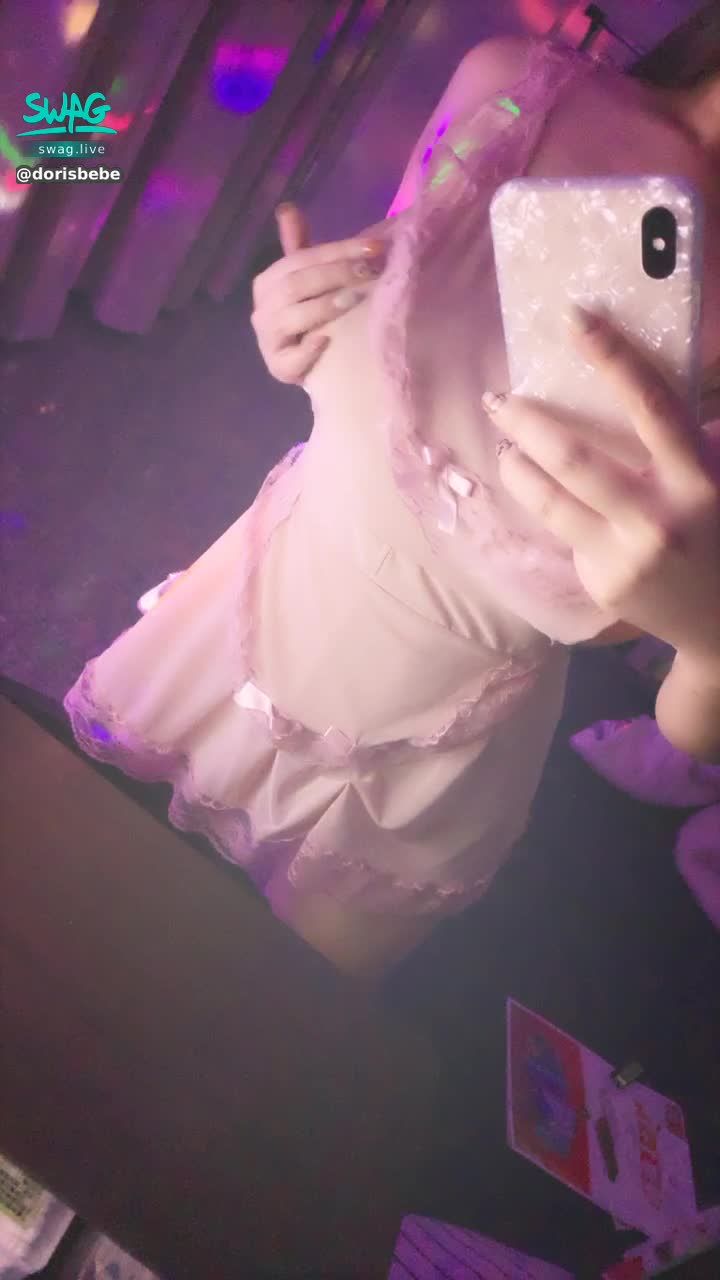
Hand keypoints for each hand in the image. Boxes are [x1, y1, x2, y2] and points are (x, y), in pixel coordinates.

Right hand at [250, 202, 385, 383]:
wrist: (300, 363)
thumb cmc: (306, 317)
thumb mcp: (305, 279)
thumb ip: (299, 247)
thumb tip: (287, 207)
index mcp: (269, 281)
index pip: (301, 258)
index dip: (338, 250)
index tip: (375, 247)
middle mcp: (263, 307)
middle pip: (297, 283)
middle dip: (336, 274)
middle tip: (370, 270)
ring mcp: (268, 339)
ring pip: (293, 316)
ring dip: (325, 305)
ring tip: (355, 297)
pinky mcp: (278, 367)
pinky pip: (291, 359)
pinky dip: (308, 349)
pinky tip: (326, 340)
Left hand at [484, 309, 719, 667]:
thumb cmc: (716, 526)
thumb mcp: (714, 476)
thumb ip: (678, 436)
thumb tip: (621, 378)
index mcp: (697, 477)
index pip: (652, 406)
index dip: (613, 357)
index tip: (575, 318)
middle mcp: (659, 517)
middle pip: (575, 459)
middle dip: (527, 423)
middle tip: (498, 398)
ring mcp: (625, 555)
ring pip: (549, 501)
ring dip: (517, 466)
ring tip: (505, 446)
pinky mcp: (602, 582)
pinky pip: (562, 530)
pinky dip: (542, 502)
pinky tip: (536, 489)